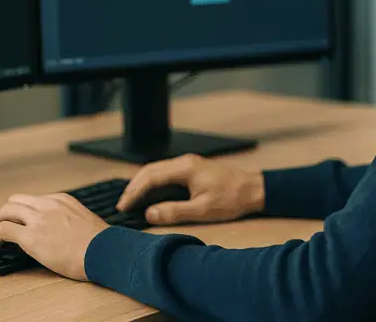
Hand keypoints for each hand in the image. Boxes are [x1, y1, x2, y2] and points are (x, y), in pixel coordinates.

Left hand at [0, 193, 107, 280]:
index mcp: (62, 200)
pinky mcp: (31, 236)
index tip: (21, 222)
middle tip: (1, 226)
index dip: (24, 212)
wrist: (104, 251)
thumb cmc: (100, 244)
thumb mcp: (86, 221)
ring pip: (6, 211)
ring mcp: (39, 219)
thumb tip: (66, 233)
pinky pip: (3, 230)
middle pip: (16, 201)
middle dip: (6, 214)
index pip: (35, 200)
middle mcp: (48, 204)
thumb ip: (72, 220)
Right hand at [116, 153, 264, 225]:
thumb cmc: (231, 199)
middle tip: (122, 204)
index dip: (134, 192)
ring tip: (130, 200)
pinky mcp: (191, 169)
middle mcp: (184, 162)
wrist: (254, 189)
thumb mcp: (203, 210)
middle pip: (150, 169)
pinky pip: (165, 172)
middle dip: (133, 186)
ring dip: (141, 183)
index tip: (123, 206)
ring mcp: (188, 163)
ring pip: (156, 169)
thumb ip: (175, 212)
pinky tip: (149, 193)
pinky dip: (152, 182)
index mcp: (185, 168)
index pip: (151, 177)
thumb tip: (149, 214)